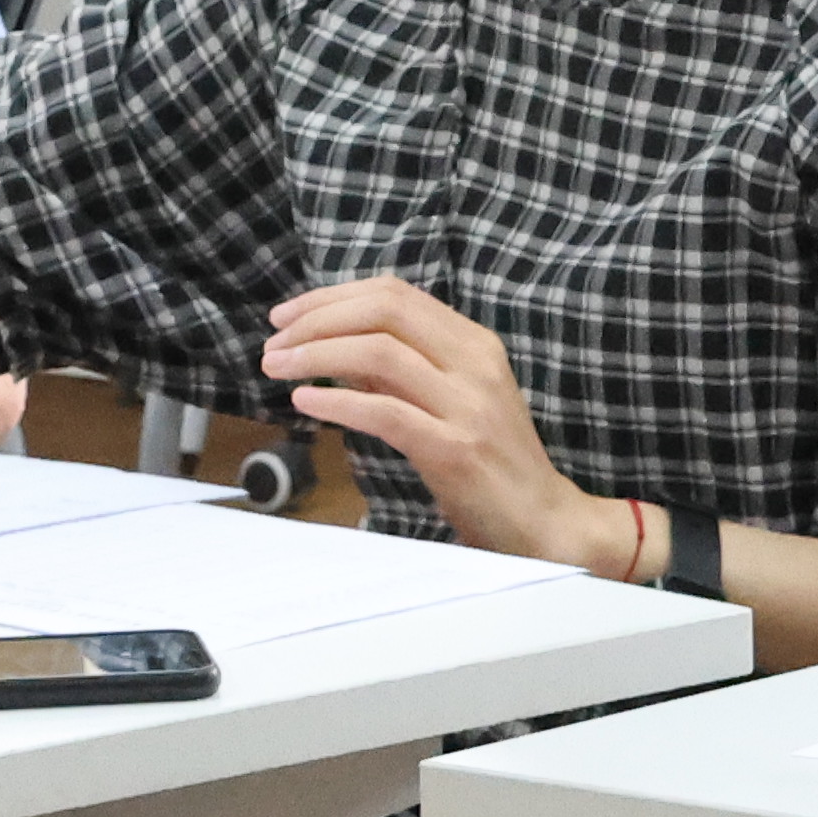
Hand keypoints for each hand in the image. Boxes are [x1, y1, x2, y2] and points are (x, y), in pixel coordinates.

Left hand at [263, 277, 598, 572]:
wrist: (542, 521)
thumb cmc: (490, 464)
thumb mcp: (449, 400)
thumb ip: (400, 369)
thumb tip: (334, 344)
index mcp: (474, 344)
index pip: (395, 295)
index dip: (333, 297)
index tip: (290, 316)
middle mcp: (474, 364)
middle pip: (385, 310)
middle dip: (318, 318)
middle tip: (275, 340)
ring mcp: (467, 406)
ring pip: (379, 352)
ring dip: (315, 354)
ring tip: (277, 367)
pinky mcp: (455, 450)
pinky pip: (386, 412)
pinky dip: (338, 401)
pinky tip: (304, 401)